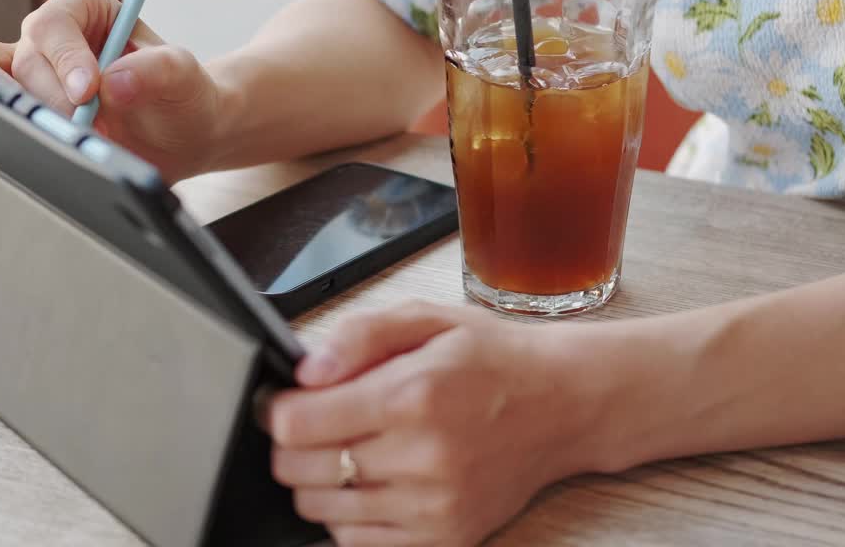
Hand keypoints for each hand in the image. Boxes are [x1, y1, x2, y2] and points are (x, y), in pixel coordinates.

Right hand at [0, 0, 226, 182]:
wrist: (180, 131)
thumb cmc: (182, 96)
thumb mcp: (187, 80)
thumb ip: (162, 72)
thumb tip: (117, 81)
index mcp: (84, 10)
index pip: (58, 23)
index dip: (66, 57)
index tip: (90, 92)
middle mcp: (46, 34)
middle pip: (18, 56)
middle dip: (38, 96)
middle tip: (67, 130)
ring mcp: (23, 70)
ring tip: (6, 133)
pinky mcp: (11, 104)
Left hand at [265, 303, 596, 545]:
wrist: (565, 405)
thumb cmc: (494, 360)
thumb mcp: (427, 319)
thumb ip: (359, 336)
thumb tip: (306, 369)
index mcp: (412, 396)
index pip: (298, 426)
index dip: (278, 411)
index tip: (286, 402)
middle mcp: (423, 458)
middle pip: (300, 472)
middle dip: (292, 446)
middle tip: (314, 423)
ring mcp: (435, 507)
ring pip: (321, 511)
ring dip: (318, 481)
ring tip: (347, 450)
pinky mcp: (445, 538)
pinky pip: (357, 542)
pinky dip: (348, 515)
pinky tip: (370, 483)